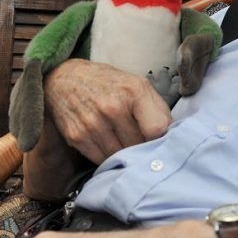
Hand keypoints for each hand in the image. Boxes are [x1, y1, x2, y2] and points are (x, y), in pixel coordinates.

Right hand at [44, 59, 171, 163]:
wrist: (65, 79)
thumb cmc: (108, 83)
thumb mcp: (139, 84)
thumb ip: (158, 108)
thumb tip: (171, 134)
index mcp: (133, 92)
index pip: (157, 130)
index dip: (160, 137)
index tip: (158, 137)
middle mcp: (112, 108)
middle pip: (138, 145)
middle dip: (142, 145)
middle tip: (140, 140)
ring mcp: (92, 124)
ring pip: (120, 155)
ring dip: (125, 153)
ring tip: (123, 141)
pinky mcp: (77, 137)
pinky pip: (101, 159)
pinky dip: (108, 156)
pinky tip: (108, 143)